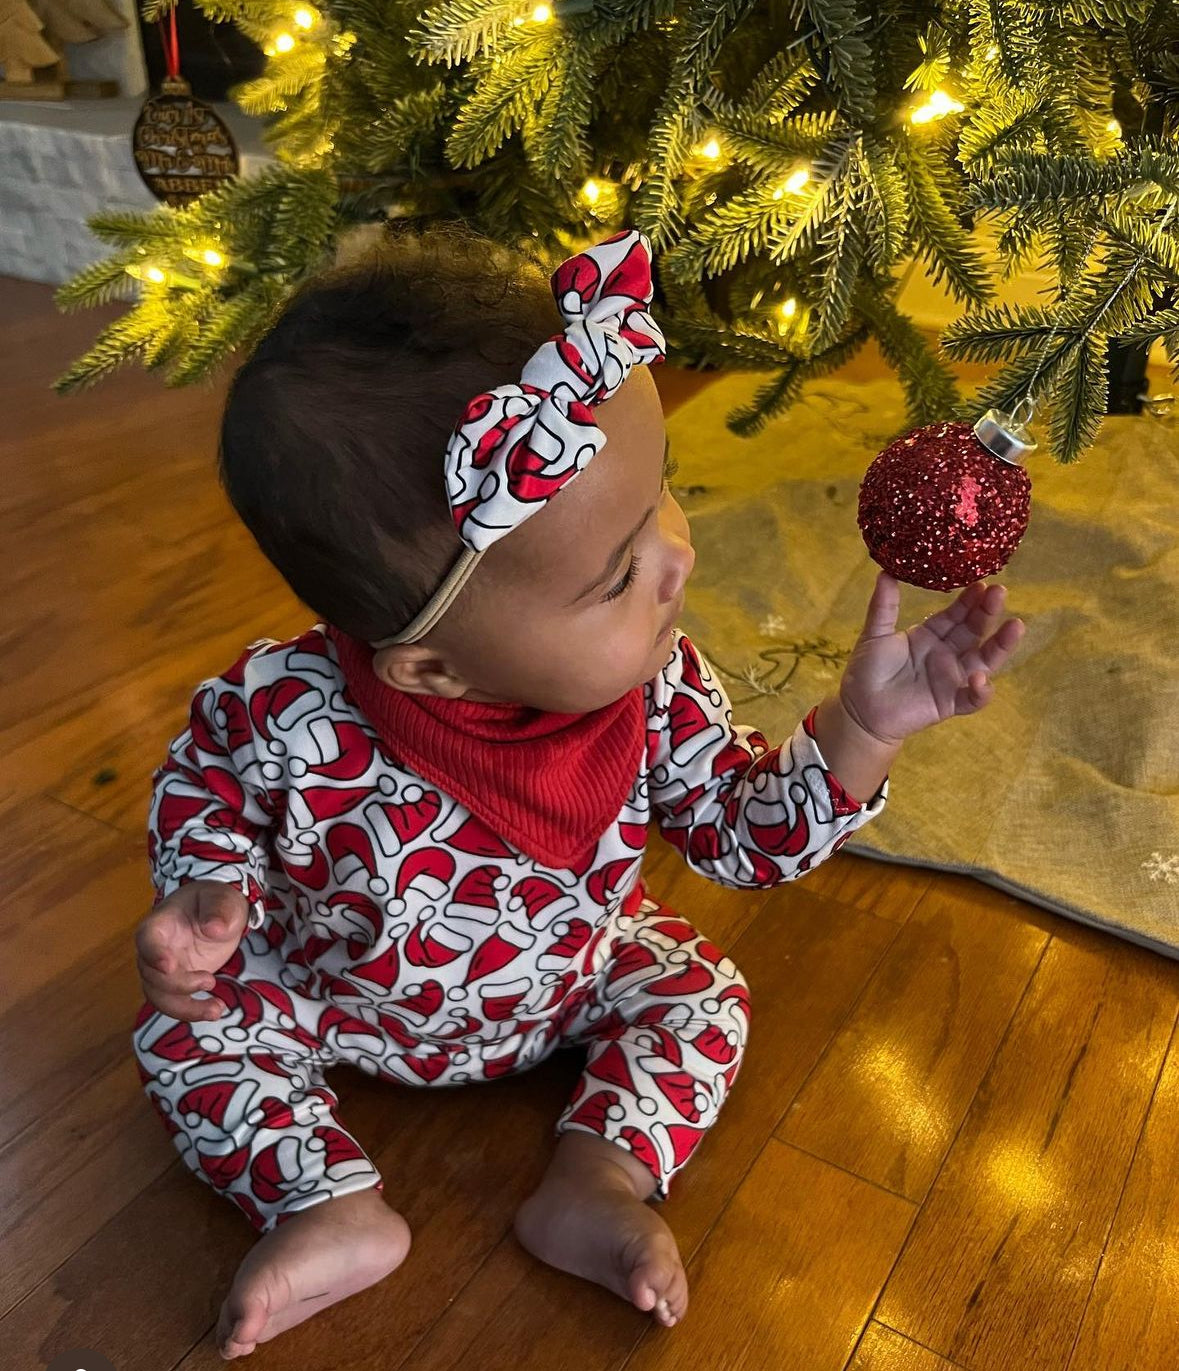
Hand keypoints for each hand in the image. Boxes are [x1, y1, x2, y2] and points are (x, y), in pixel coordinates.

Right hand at [135, 880, 249, 1022]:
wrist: (219, 912)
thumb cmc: (216, 901)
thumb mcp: (223, 899)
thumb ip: (218, 911)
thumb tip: (214, 929)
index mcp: (161, 923)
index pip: (147, 939)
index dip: (154, 954)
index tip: (170, 966)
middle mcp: (155, 948)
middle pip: (151, 974)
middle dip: (178, 985)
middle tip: (210, 981)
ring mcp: (163, 968)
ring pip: (159, 996)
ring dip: (184, 1009)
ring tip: (216, 1009)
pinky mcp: (176, 982)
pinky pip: (175, 1002)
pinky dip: (192, 1011)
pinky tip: (216, 1009)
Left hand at [838, 572, 1024, 745]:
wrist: (859, 709)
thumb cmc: (867, 671)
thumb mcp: (874, 634)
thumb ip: (883, 606)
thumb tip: (886, 571)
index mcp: (930, 635)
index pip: (955, 614)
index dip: (968, 600)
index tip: (981, 583)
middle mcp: (946, 654)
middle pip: (974, 631)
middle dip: (988, 612)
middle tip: (999, 592)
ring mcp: (952, 678)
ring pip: (984, 660)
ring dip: (1001, 645)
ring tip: (1016, 626)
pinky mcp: (950, 703)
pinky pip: (972, 699)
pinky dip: (981, 691)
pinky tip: (980, 678)